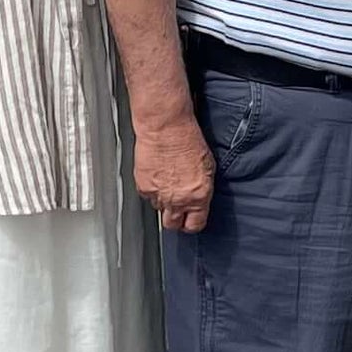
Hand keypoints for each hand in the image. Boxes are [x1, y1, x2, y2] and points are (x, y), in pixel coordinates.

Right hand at [133, 106, 214, 233]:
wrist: (165, 127)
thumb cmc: (187, 139)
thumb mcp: (207, 166)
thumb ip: (202, 188)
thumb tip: (199, 197)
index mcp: (198, 196)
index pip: (195, 225)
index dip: (192, 223)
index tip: (191, 220)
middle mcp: (178, 200)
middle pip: (173, 225)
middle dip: (175, 219)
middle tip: (177, 208)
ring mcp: (159, 195)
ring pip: (159, 209)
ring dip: (163, 201)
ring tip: (166, 183)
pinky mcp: (143, 187)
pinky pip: (147, 196)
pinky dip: (151, 189)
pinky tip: (156, 175)